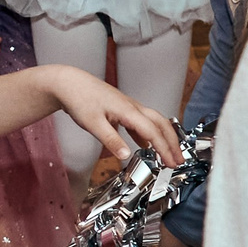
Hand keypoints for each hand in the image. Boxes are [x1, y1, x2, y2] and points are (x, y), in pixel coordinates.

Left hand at [44, 67, 183, 167]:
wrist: (68, 83)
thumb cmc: (79, 99)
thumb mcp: (92, 123)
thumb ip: (110, 140)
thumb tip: (125, 155)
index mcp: (128, 110)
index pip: (153, 131)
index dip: (164, 148)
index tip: (171, 163)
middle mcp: (133, 107)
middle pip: (161, 124)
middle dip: (172, 143)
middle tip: (179, 160)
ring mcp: (129, 107)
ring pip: (154, 122)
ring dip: (163, 138)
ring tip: (168, 155)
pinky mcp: (122, 109)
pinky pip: (141, 123)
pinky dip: (147, 135)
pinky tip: (145, 146)